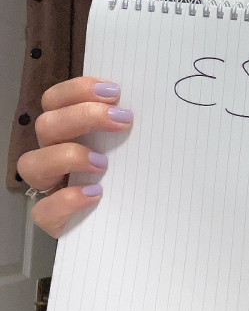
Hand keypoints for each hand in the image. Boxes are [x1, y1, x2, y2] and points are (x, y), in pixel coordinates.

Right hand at [16, 76, 132, 238]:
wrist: (135, 220)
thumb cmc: (134, 174)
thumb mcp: (134, 145)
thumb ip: (131, 126)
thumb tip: (156, 107)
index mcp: (69, 131)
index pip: (55, 100)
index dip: (78, 90)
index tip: (115, 92)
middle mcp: (53, 154)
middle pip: (45, 125)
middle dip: (83, 116)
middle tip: (122, 120)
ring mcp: (50, 187)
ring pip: (31, 164)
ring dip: (68, 156)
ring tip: (103, 163)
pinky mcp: (53, 219)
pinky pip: (42, 210)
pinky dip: (66, 200)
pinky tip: (94, 194)